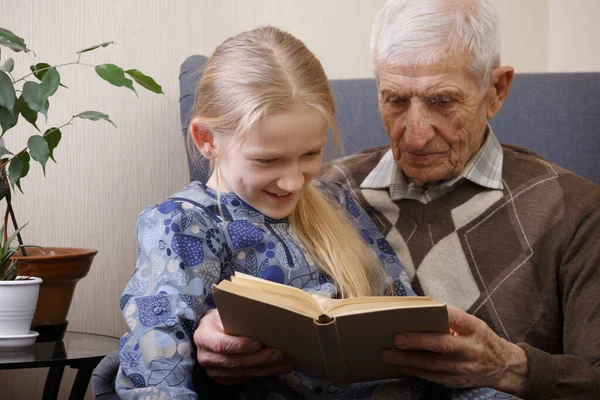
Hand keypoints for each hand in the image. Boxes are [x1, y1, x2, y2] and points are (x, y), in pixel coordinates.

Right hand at [194, 309, 292, 384]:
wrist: (209, 331)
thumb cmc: (219, 319)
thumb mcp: (224, 312)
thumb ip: (237, 317)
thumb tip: (263, 316)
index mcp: (204, 337)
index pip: (221, 345)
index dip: (240, 346)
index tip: (258, 344)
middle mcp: (206, 357)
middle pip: (235, 362)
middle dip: (260, 359)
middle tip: (279, 354)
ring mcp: (213, 370)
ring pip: (242, 372)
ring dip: (265, 369)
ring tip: (284, 364)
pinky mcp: (222, 378)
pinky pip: (244, 378)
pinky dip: (261, 373)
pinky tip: (275, 368)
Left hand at [381, 306, 528, 394]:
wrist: (503, 366)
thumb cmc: (481, 339)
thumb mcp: (473, 325)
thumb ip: (452, 320)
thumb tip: (422, 315)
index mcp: (475, 329)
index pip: (457, 318)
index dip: (439, 314)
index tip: (420, 311)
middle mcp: (471, 348)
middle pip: (442, 344)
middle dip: (416, 341)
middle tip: (396, 338)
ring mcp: (465, 367)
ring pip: (433, 364)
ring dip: (408, 359)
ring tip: (389, 354)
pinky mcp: (458, 381)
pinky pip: (433, 376)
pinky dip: (415, 371)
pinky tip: (401, 365)